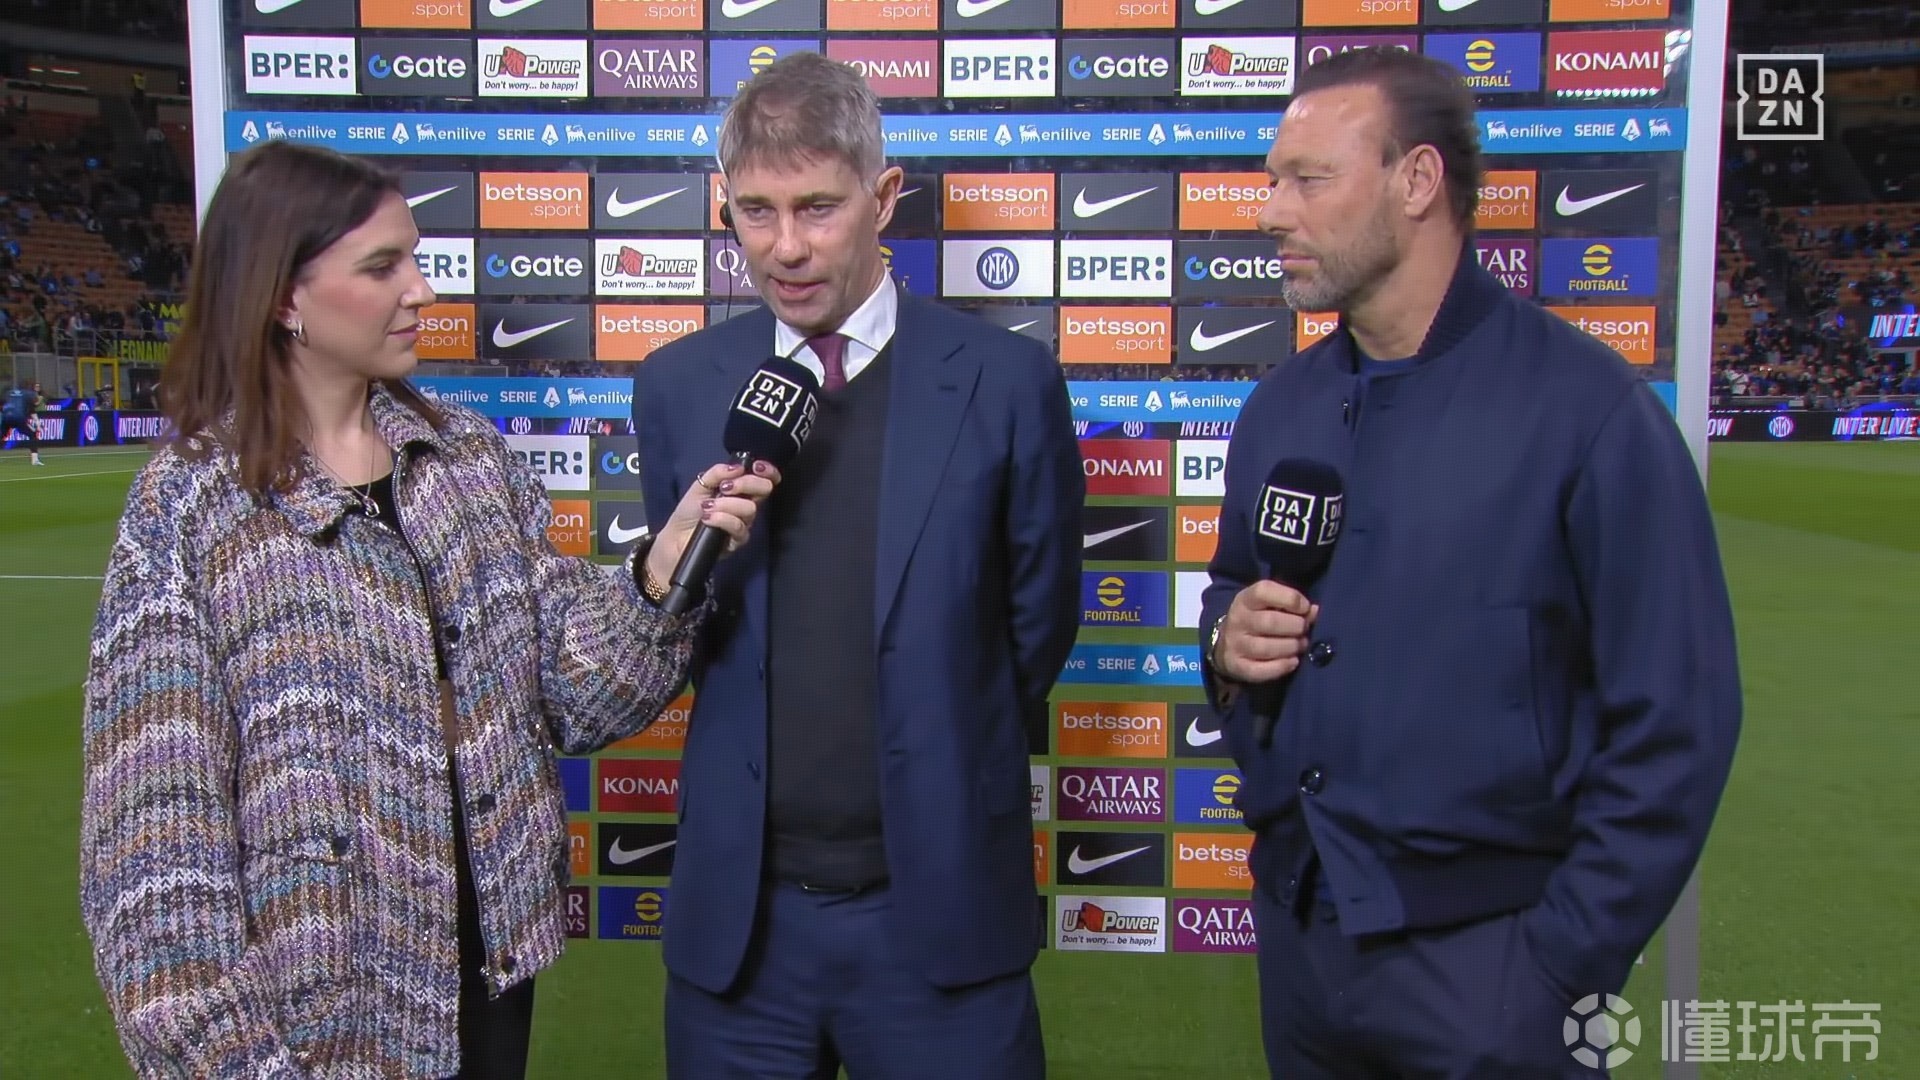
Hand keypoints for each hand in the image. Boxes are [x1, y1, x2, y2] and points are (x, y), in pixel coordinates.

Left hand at [645, 459, 780, 585]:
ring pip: (749, 508)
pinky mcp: (738, 540)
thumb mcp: (700, 485)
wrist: (676, 536)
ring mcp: (744, 523)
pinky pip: (738, 526)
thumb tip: (738, 467)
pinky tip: (707, 518)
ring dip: (726, 505)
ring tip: (706, 507)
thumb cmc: (689, 510)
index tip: (756, 467)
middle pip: (765, 489)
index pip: (765, 478)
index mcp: (741, 490)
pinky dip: (722, 519)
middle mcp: (746, 504)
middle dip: (746, 483)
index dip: (768, 471)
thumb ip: (717, 473)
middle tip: (726, 488)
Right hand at [1212, 581, 1317, 684]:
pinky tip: (1293, 661)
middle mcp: (1238, 620)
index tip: (1305, 608)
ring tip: (1300, 646)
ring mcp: (1235, 645)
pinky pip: (1262, 670)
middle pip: (1269, 622)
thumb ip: (1291, 604)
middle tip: (1304, 630)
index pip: (1264, 591)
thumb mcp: (1270, 605)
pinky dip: (1282, 666)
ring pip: (1266, 648)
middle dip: (1295, 626)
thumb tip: (1314, 611)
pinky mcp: (1238, 666)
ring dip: (1291, 647)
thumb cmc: (1258, 619)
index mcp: (1245, 600)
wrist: (1228, 644)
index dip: (1290, 598)